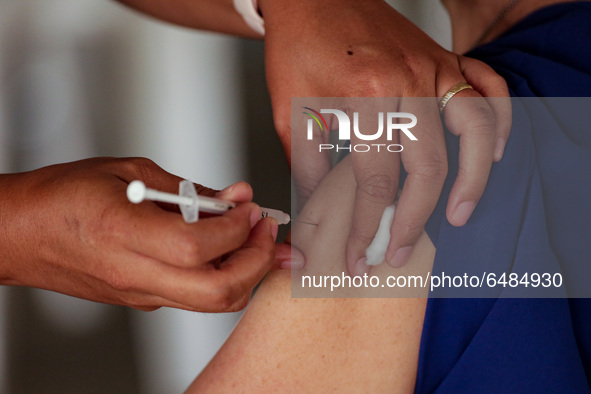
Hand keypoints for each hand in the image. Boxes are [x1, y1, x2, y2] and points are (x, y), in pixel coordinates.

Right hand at [0, 158, 277, 311]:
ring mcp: (139, 293)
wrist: (19, 233)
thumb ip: (188, 189)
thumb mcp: (130, 171)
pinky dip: (223, 276)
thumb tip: (234, 196)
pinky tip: (229, 250)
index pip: (200, 246)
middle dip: (256, 261)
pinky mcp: (142, 300)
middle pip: (218, 291)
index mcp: (124, 233)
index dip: (237, 228)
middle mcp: (134, 273)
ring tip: (256, 238)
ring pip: (213, 302)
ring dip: (247, 272)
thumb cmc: (63, 196)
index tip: (250, 207)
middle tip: (265, 230)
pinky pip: (195, 297)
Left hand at [260, 0, 510, 272]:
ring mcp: (434, 67)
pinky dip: (502, 121)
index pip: (374, 181)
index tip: (358, 256)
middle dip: (413, 220)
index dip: (366, 227)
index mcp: (365, 96)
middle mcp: (408, 81)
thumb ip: (309, 164)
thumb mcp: (291, 109)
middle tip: (400, 252)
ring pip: (475, 130)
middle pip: (428, 166)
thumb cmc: (299, 45)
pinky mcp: (445, 58)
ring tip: (459, 216)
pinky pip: (491, 88)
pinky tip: (496, 151)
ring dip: (473, 179)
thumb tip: (317, 210)